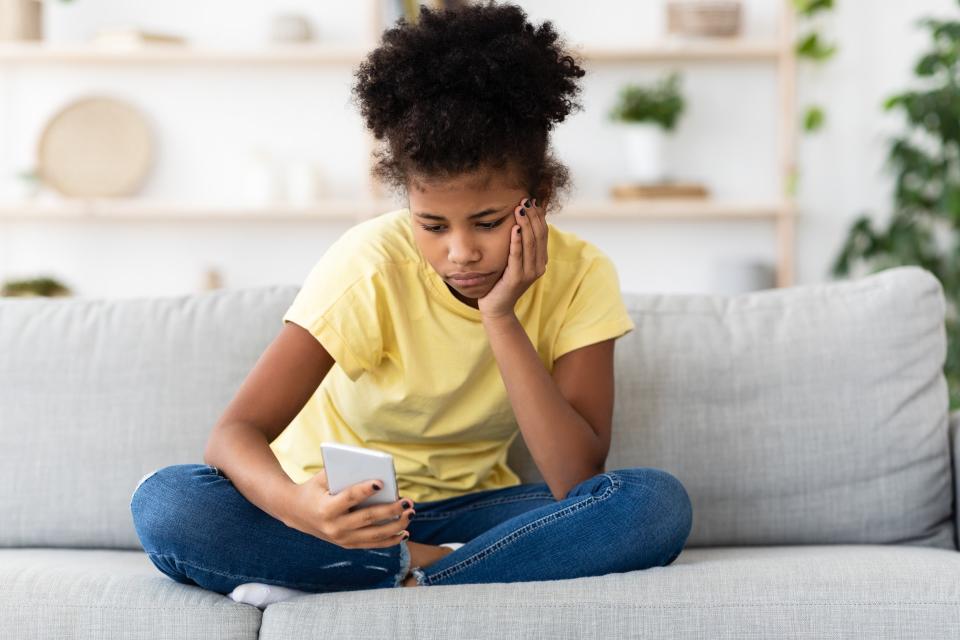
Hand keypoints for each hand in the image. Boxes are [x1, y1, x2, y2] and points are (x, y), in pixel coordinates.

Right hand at [281, 468, 415, 548]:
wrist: (296, 512)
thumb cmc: (314, 489)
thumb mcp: (321, 478)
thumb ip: (342, 472)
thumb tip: (371, 467)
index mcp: (326, 508)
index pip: (349, 498)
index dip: (364, 490)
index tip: (381, 482)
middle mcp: (334, 527)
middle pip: (367, 518)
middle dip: (390, 510)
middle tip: (407, 502)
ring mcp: (341, 539)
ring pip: (374, 534)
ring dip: (396, 526)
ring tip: (411, 514)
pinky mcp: (347, 545)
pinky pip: (372, 544)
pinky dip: (390, 540)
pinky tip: (405, 533)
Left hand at [477, 197, 547, 319]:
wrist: (497, 306)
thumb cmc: (503, 280)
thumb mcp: (514, 260)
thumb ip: (520, 245)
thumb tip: (521, 221)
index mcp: (541, 260)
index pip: (543, 233)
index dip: (539, 216)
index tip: (532, 200)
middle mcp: (539, 266)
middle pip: (539, 235)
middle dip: (532, 216)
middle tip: (525, 200)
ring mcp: (530, 273)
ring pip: (530, 244)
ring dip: (525, 224)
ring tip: (520, 208)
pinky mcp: (517, 278)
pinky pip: (517, 256)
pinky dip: (516, 241)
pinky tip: (514, 228)